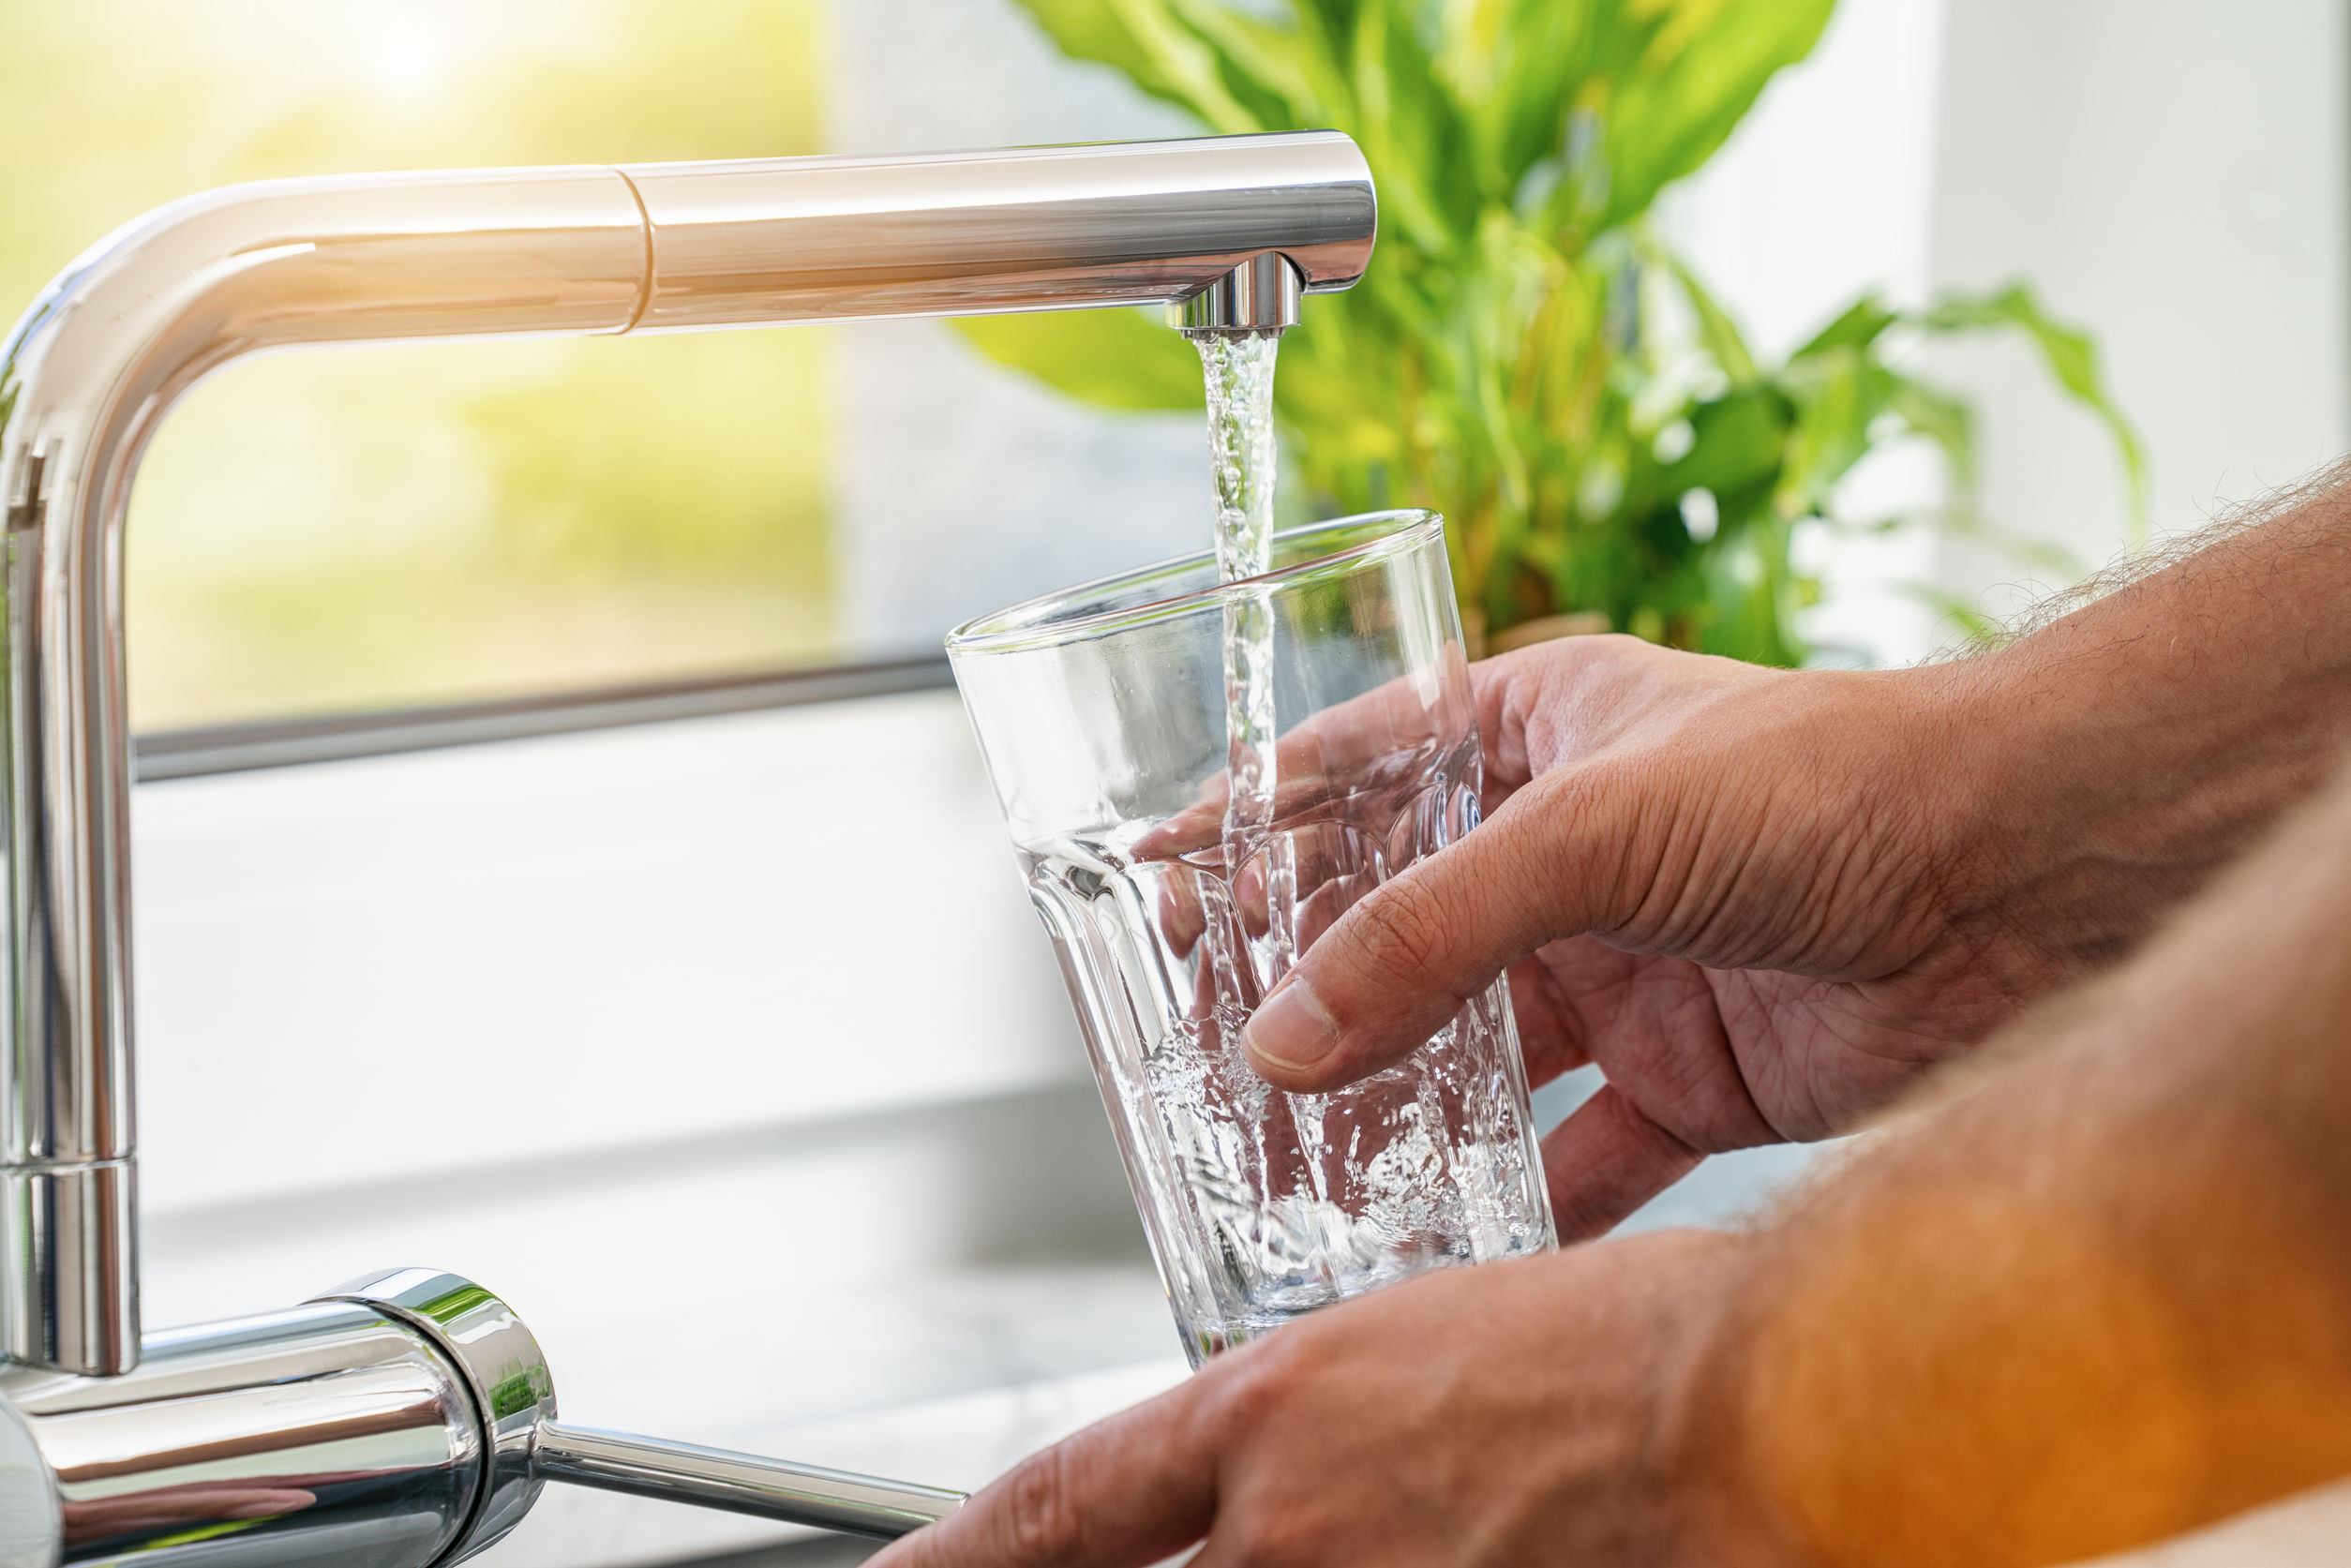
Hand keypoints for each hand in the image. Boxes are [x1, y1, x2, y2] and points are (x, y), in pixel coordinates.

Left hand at [869, 1230, 1794, 1567]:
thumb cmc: (1614, 1346)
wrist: (1752, 1406)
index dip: (955, 1558)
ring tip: (1345, 1531)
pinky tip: (1417, 1553)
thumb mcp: (1410, 1345)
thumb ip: (1303, 1431)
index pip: (1058, 1510)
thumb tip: (1253, 1491)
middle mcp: (1291, 1532)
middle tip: (1080, 1567)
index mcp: (1271, 1417)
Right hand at [1238, 634, 2082, 1238]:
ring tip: (1297, 1171)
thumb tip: (1284, 1041)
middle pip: (1400, 933)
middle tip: (1208, 1055)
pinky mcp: (1690, 1074)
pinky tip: (1448, 1243)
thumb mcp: (1588, 830)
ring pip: (1475, 1054)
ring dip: (1397, 1112)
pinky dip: (1519, 1201)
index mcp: (1536, 735)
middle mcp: (1569, 853)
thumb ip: (1425, 935)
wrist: (2025, 882)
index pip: (1353, 776)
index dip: (1250, 832)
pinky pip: (1578, 1153)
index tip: (1155, 888)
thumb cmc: (1825, 782)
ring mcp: (1626, 969)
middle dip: (1308, 997)